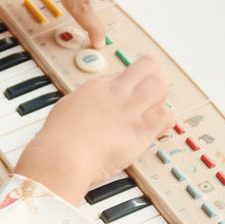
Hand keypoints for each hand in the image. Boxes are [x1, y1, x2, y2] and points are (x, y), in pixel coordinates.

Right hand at [15, 56, 170, 205]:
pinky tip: (157, 129)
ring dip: (161, 99)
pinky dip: (165, 122)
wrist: (63, 155)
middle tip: (150, 95)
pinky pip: (166, 116)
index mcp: (98, 87)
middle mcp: (117, 93)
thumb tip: (89, 105)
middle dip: (154, 78)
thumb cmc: (58, 138)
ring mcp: (130, 110)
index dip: (132, 83)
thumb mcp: (67, 107)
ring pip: (161, 87)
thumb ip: (84, 102)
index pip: (126, 72)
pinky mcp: (140, 131)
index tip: (132, 93)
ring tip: (153, 113)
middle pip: (149, 67)